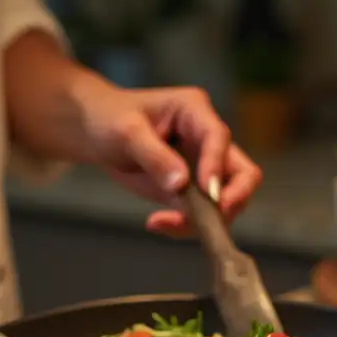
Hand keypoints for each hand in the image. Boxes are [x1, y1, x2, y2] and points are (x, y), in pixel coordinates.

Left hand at [78, 84, 261, 236]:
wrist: (94, 130)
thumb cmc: (109, 118)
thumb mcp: (126, 132)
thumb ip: (155, 156)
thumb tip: (182, 184)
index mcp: (195, 111)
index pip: (219, 137)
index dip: (216, 166)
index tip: (208, 193)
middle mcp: (207, 139)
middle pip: (242, 173)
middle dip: (231, 200)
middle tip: (209, 220)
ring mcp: (202, 167)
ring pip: (225, 201)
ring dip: (203, 220)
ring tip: (163, 223)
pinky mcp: (191, 191)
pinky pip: (201, 214)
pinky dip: (185, 226)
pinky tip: (157, 224)